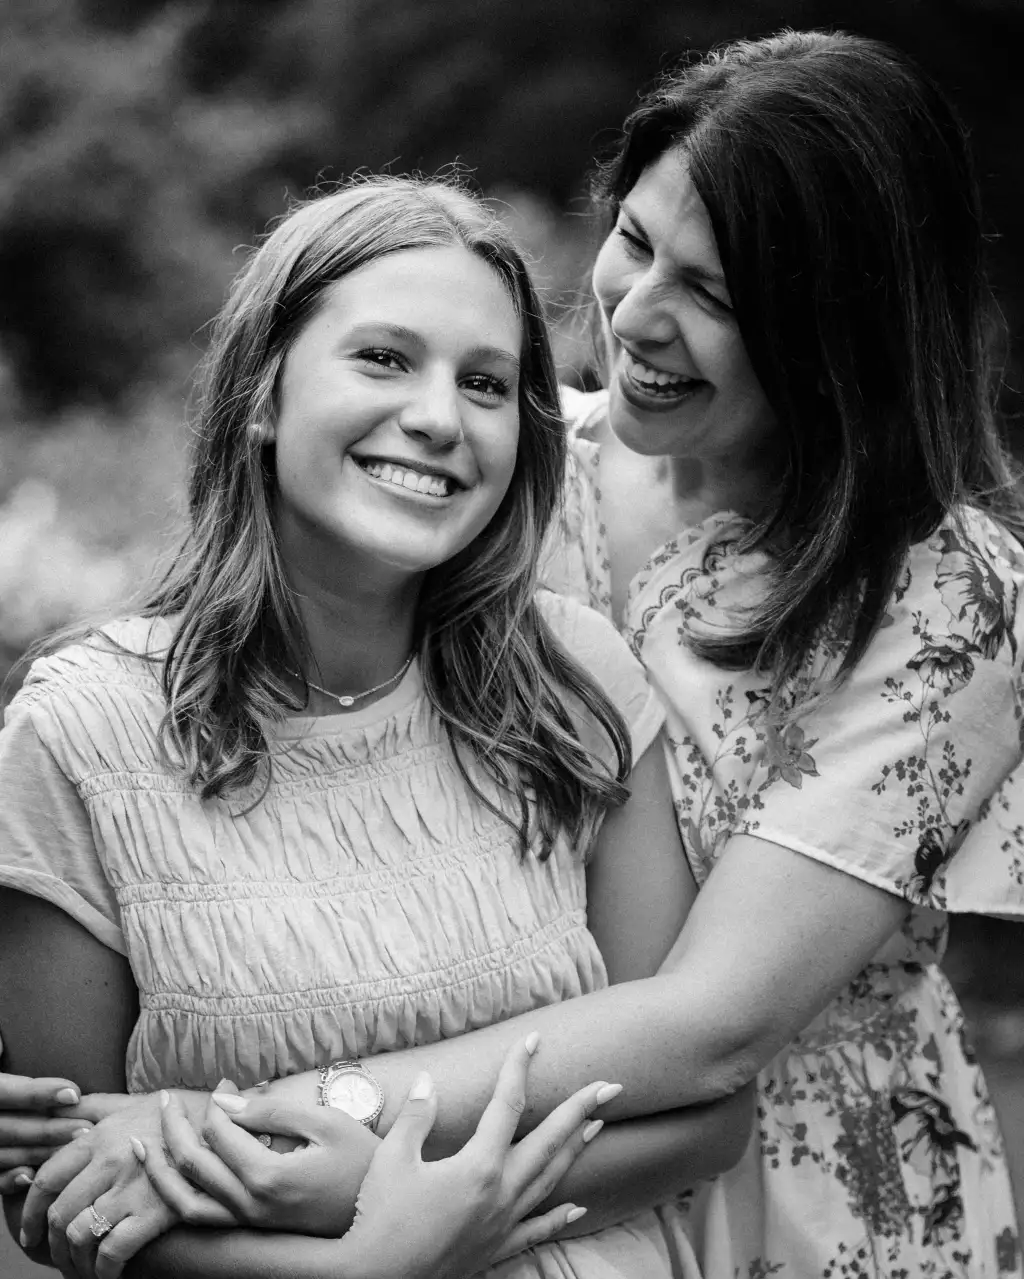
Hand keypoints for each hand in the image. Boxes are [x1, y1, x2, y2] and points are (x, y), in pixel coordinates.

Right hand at [0, 1070, 90, 1193]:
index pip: (4, 1091)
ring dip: (38, 1153)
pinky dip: (6, 1180)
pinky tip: (32, 1175)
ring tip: (74, 1148)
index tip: (74, 1092)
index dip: (36, 1094)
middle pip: (8, 1127)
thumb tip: (2, 1044)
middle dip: (47, 1130)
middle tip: (86, 1129)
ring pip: (2, 1154)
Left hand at [19, 1090, 206, 1274]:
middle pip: (60, 1213)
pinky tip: (108, 1273)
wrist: (230, 1127)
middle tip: (58, 1257)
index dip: (30, 1211)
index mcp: (101, 1135)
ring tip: (82, 1267)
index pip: (48, 1178)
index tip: (30, 1231)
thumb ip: (100, 1109)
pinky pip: (112, 1252)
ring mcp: (131, 1188)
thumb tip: (68, 1110)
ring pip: (81, 1235)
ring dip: (76, 1260)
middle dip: (53, 1244)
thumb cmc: (184, 1113)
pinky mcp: (154, 1212)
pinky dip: (104, 1270)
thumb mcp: (136, 1102)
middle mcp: (110, 1162)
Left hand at [144, 1080, 381, 1235]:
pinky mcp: (252, 1228)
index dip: (217, 1100)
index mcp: (268, 1176)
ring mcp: (249, 1222)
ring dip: (159, 1170)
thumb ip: (273, 1109)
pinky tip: (169, 1177)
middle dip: (175, 1127)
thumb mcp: (325, 1121)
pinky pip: (201, 1217)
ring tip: (143, 1144)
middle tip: (168, 1099)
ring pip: (185, 1201)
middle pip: (193, 1164)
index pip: (220, 1132)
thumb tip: (226, 1099)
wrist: (381, 1210)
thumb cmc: (360, 1159)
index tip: (228, 1079)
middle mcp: (250, 1205)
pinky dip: (176, 1197)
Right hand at [339, 1034, 616, 1278]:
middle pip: (550, 1142)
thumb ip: (417, 1116)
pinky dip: (559, 1215)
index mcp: (478, 1167)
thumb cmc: (381, 1218)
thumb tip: (428, 1079)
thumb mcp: (393, 1159)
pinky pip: (537, 1228)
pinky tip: (578, 1207)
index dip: (519, 1068)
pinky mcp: (496, 1249)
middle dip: (581, 1110)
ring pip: (550, 1180)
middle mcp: (500, 1194)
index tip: (531, 1040)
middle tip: (611, 1088)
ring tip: (597, 1127)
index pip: (506, 1105)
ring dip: (576, 1150)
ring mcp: (502, 1224)